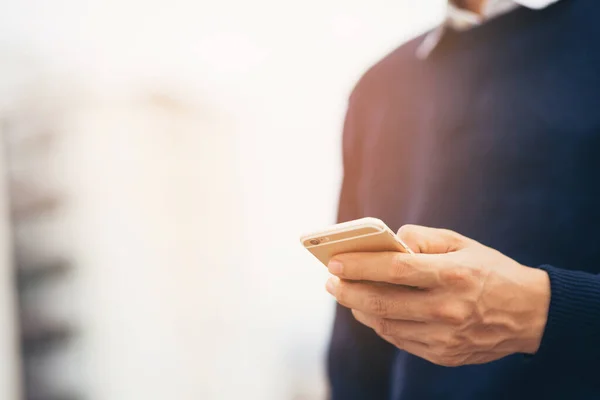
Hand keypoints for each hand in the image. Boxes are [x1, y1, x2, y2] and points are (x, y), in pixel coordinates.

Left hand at [325, 225, 550, 366]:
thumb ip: (423, 239)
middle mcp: (447, 308)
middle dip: (348, 291)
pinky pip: (399, 339)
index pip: (394, 269)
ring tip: (346, 294)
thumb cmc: (489, 270)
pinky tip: (370, 311)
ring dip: (358, 309)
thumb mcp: (462, 243)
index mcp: (452, 275)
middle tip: (330, 281)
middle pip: (382, 302)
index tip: (335, 262)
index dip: (360, 266)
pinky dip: (379, 324)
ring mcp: (444, 336)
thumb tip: (388, 242)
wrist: (530, 314)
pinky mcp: (444, 354)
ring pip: (385, 324)